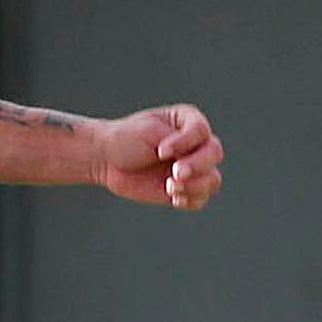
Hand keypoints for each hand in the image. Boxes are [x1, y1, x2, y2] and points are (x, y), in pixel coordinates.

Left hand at [93, 104, 223, 209]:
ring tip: (170, 188)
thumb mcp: (149, 131)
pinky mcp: (185, 188)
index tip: (160, 151)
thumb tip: (195, 164)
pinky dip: (190, 199)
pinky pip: (200, 198)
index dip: (185, 143)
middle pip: (214, 153)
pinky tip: (173, 198)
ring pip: (212, 179)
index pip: (202, 131)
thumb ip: (176, 141)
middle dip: (196, 166)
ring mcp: (192, 167)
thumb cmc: (126, 139)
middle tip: (174, 174)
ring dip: (194, 186)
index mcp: (188, 121)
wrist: (106, 159)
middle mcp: (195, 143)